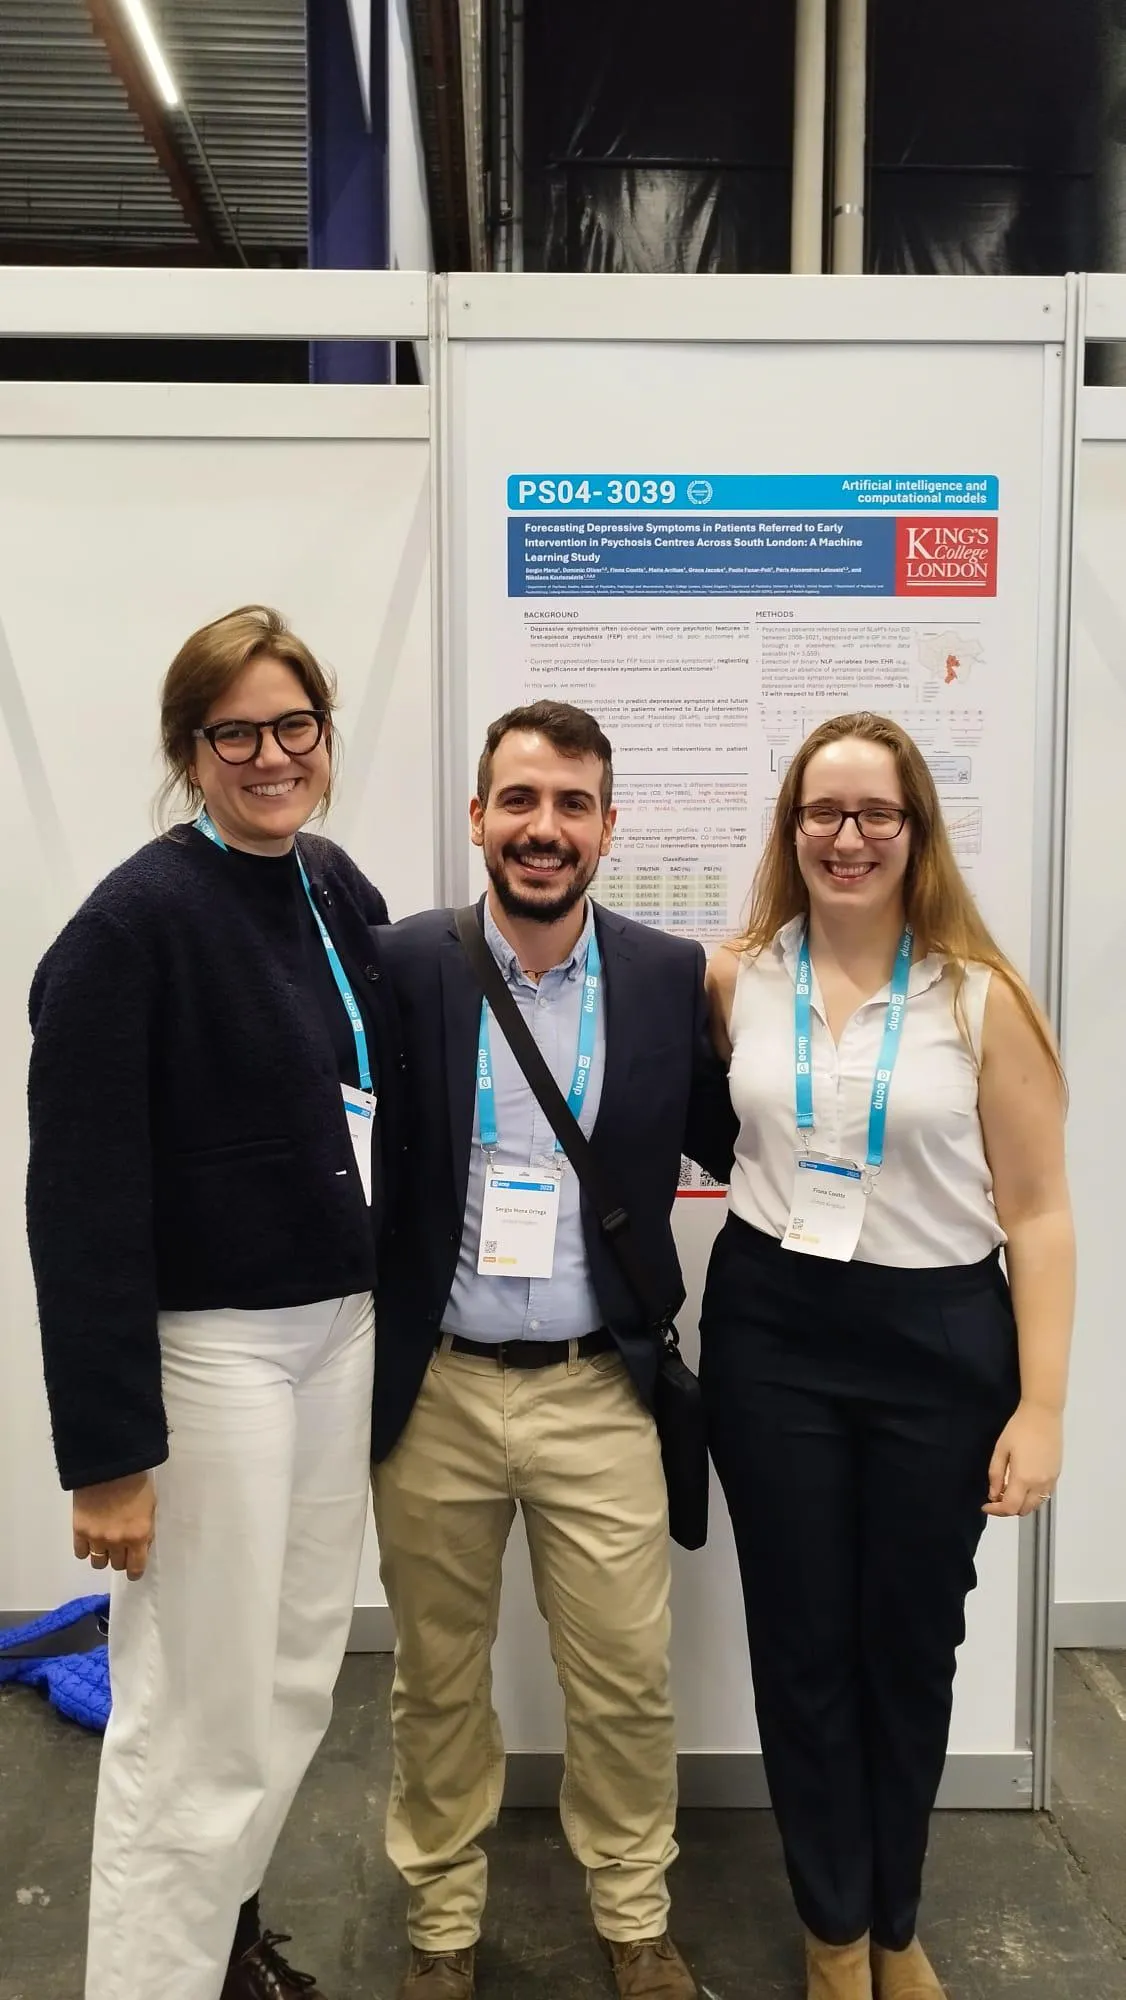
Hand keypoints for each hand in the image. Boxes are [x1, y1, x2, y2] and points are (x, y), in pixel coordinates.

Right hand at [73, 1473, 155, 1581]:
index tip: (133, 1567)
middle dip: (120, 1558)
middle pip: (117, 1565)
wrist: (109, 1464)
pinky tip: (90, 1538)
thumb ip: (145, 1530)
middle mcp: (117, 1541)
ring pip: (98, 1562)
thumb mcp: (150, 1507)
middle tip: (120, 1546)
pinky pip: (80, 1553)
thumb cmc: (136, 1481)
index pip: (136, 1568)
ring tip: (104, 1542)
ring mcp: (96, 1537)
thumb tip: (141, 1547)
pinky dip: (86, 1548)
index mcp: (138, 1535)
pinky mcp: (79, 1530)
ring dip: (103, 1555)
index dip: (135, 1570)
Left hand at [984, 1402, 1061, 1517]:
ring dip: (1021, 1504)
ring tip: (1009, 1490)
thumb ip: (995, 1475)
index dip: (996, 1511)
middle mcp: (1040, 1484)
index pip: (1010, 1507)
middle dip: (1008, 1508)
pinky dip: (1032, 1497)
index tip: (986, 1505)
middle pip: (1024, 1510)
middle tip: (996, 1497)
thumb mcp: (1000, 1450)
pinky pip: (1044, 1495)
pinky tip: (1023, 1484)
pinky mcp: (1056, 1474)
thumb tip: (994, 1494)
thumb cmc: (1019, 1428)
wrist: (1043, 1414)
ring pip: (1035, 1505)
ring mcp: (1051, 1480)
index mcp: (1024, 1478)